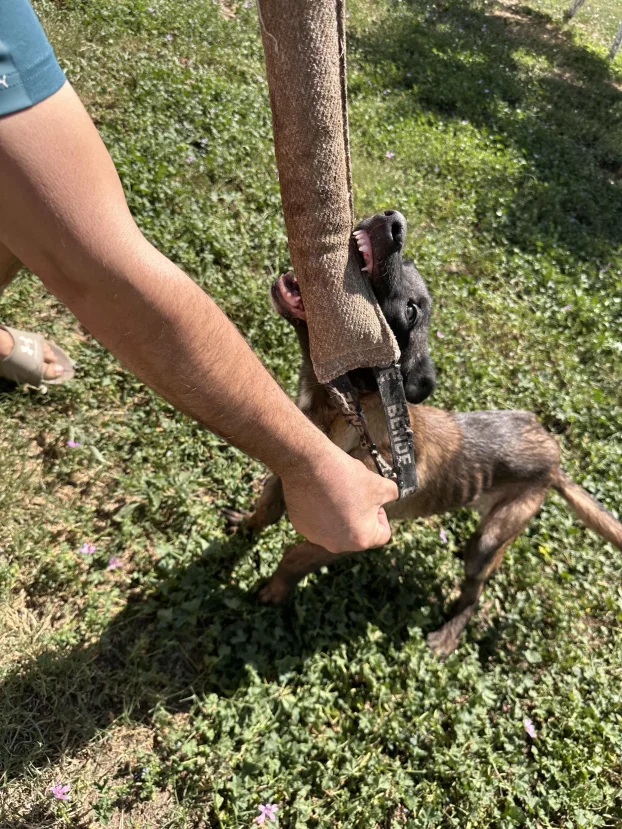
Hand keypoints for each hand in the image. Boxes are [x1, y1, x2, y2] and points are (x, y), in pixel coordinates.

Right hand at [280, 444, 397, 553]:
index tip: (373, 499)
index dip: (381, 514)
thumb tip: (392, 495)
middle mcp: (338, 545)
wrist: (309, 465)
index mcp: (361, 539)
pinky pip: (317, 522)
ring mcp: (317, 537)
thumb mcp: (380, 484)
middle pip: (358, 533)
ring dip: (341, 513)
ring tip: (337, 491)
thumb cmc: (346, 477)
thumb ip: (392, 494)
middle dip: (361, 515)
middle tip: (355, 493)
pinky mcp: (301, 526)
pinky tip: (320, 492)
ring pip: (337, 528)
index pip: (382, 534)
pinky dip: (322, 510)